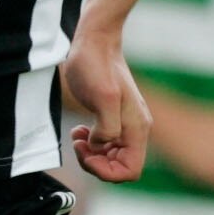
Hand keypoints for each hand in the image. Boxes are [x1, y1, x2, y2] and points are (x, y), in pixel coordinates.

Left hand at [62, 27, 151, 181]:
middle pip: (120, 167)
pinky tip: (79, 132)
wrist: (95, 42)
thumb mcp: (103, 97)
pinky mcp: (112, 117)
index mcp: (137, 128)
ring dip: (91, 153)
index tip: (87, 154)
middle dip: (95, 163)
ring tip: (76, 137)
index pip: (130, 171)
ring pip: (111, 156)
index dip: (106, 171)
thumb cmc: (97, 66)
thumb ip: (106, 127)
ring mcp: (124, 123)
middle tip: (78, 145)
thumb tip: (100, 144)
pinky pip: (105, 143)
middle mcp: (135, 129)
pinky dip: (90, 143)